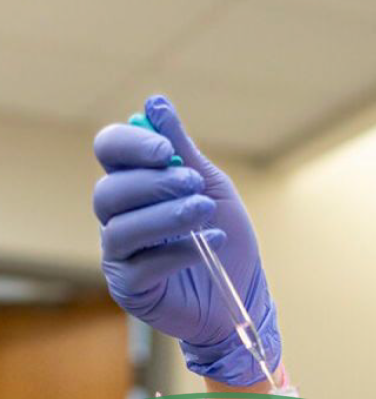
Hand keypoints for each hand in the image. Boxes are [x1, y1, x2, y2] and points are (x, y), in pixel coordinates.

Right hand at [92, 94, 279, 385]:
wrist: (243, 295)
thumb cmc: (225, 239)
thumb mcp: (212, 189)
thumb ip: (185, 151)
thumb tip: (155, 103)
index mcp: (135, 184)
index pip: (109, 151)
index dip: (131, 145)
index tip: (168, 151)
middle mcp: (119, 217)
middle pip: (109, 191)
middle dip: (153, 184)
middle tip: (194, 185)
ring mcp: (120, 254)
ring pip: (120, 228)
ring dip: (165, 216)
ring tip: (203, 214)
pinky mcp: (131, 288)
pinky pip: (141, 266)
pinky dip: (176, 252)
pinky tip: (206, 246)